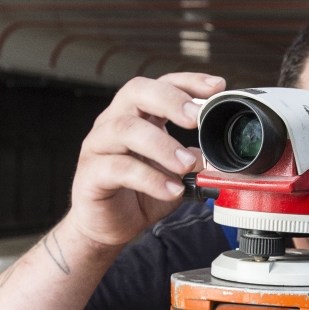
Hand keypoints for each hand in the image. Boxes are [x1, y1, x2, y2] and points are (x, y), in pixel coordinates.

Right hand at [68, 72, 223, 247]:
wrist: (109, 228)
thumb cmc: (138, 194)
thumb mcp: (174, 174)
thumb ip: (194, 160)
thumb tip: (217, 154)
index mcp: (136, 115)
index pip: (160, 84)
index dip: (188, 82)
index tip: (216, 88)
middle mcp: (113, 122)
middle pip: (136, 92)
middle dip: (171, 101)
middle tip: (196, 119)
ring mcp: (98, 146)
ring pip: (125, 129)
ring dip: (162, 145)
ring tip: (187, 164)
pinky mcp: (91, 174)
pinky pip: (118, 168)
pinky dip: (150, 179)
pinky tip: (171, 190)